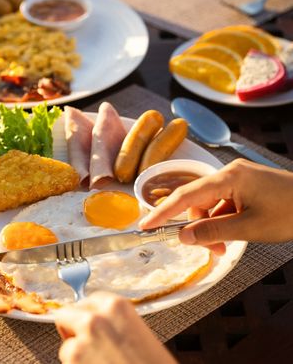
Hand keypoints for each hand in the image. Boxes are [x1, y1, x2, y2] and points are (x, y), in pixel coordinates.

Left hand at [54, 291, 175, 363]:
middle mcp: (97, 316)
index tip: (88, 324)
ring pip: (67, 342)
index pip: (88, 301)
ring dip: (77, 353)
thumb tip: (90, 323)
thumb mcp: (136, 333)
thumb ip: (112, 323)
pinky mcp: (74, 357)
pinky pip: (66, 359)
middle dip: (73, 329)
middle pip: (67, 313)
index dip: (88, 315)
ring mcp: (83, 337)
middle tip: (85, 345)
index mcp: (117, 305)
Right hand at [140, 159, 292, 254]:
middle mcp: (229, 172)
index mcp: (228, 177)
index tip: (146, 226)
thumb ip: (213, 231)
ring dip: (212, 226)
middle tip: (211, 251)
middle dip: (199, 226)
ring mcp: (239, 177)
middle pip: (198, 200)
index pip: (186, 195)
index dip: (163, 212)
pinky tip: (232, 235)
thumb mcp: (250, 228)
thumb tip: (183, 236)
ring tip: (225, 247)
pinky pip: (224, 203)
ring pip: (211, 204)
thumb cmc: (291, 213)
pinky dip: (223, 220)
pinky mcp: (247, 184)